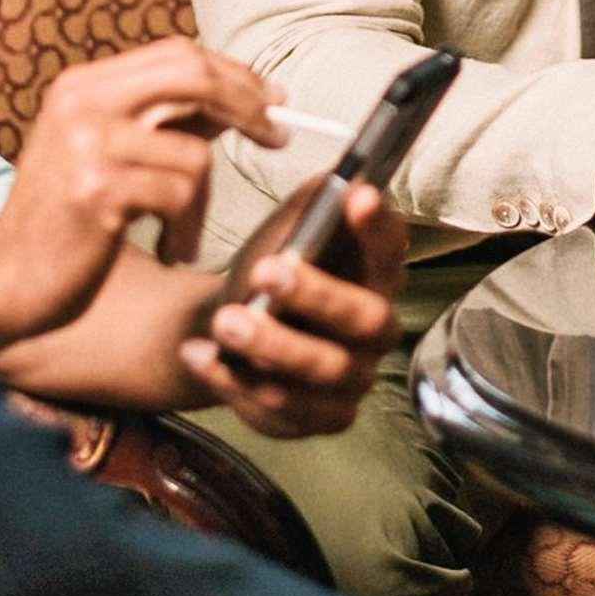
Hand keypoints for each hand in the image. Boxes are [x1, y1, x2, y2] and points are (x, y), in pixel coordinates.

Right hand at [0, 40, 268, 347]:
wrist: (4, 280)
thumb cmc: (64, 222)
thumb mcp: (108, 155)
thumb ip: (167, 122)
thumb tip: (245, 96)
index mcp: (80, 86)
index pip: (177, 54)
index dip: (233, 74)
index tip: (271, 100)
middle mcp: (80, 103)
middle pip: (192, 75)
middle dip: (247, 104)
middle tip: (277, 136)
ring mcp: (85, 144)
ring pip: (194, 152)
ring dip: (203, 203)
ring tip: (182, 232)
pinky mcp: (96, 190)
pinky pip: (179, 195)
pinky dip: (187, 229)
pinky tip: (169, 249)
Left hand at [186, 179, 405, 438]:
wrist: (228, 331)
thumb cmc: (268, 275)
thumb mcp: (286, 232)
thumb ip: (312, 205)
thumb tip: (340, 177)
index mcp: (375, 276)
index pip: (393, 250)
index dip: (379, 226)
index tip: (357, 195)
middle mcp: (376, 332)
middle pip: (367, 319)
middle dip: (318, 295)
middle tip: (264, 270)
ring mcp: (352, 380)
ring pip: (324, 370)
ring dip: (271, 345)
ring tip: (224, 321)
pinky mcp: (320, 418)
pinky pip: (284, 410)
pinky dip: (236, 383)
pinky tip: (201, 355)